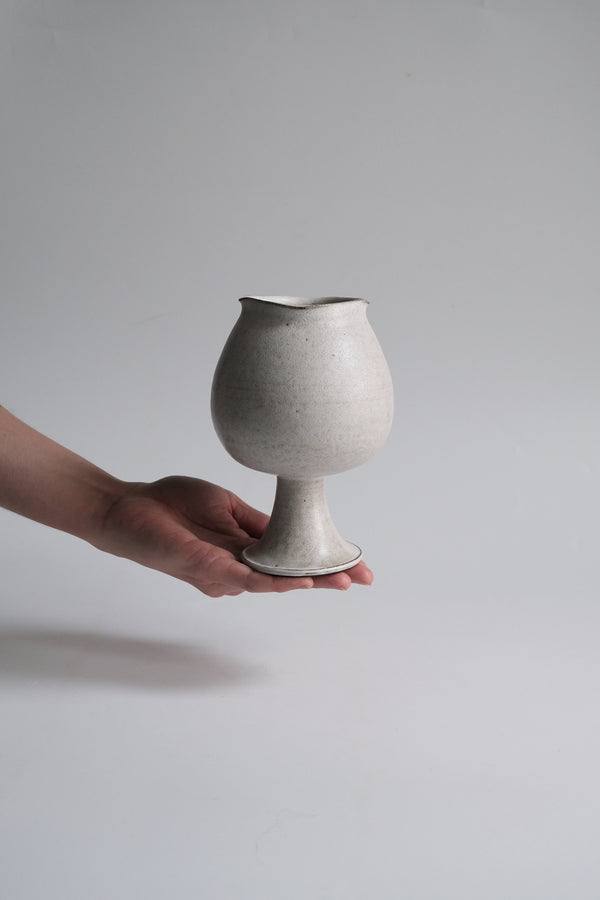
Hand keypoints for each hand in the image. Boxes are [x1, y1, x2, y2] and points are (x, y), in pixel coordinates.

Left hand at [93, 476, 373, 596]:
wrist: (132, 507)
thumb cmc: (173, 506)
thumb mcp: (229, 507)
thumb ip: (260, 523)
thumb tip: (295, 525)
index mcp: (246, 550)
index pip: (292, 557)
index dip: (325, 562)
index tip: (358, 565)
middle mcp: (240, 567)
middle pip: (291, 574)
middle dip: (329, 577)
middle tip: (363, 577)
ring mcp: (226, 573)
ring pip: (276, 582)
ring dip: (311, 581)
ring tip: (342, 580)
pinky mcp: (210, 571)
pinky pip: (248, 581)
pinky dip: (277, 582)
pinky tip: (300, 581)